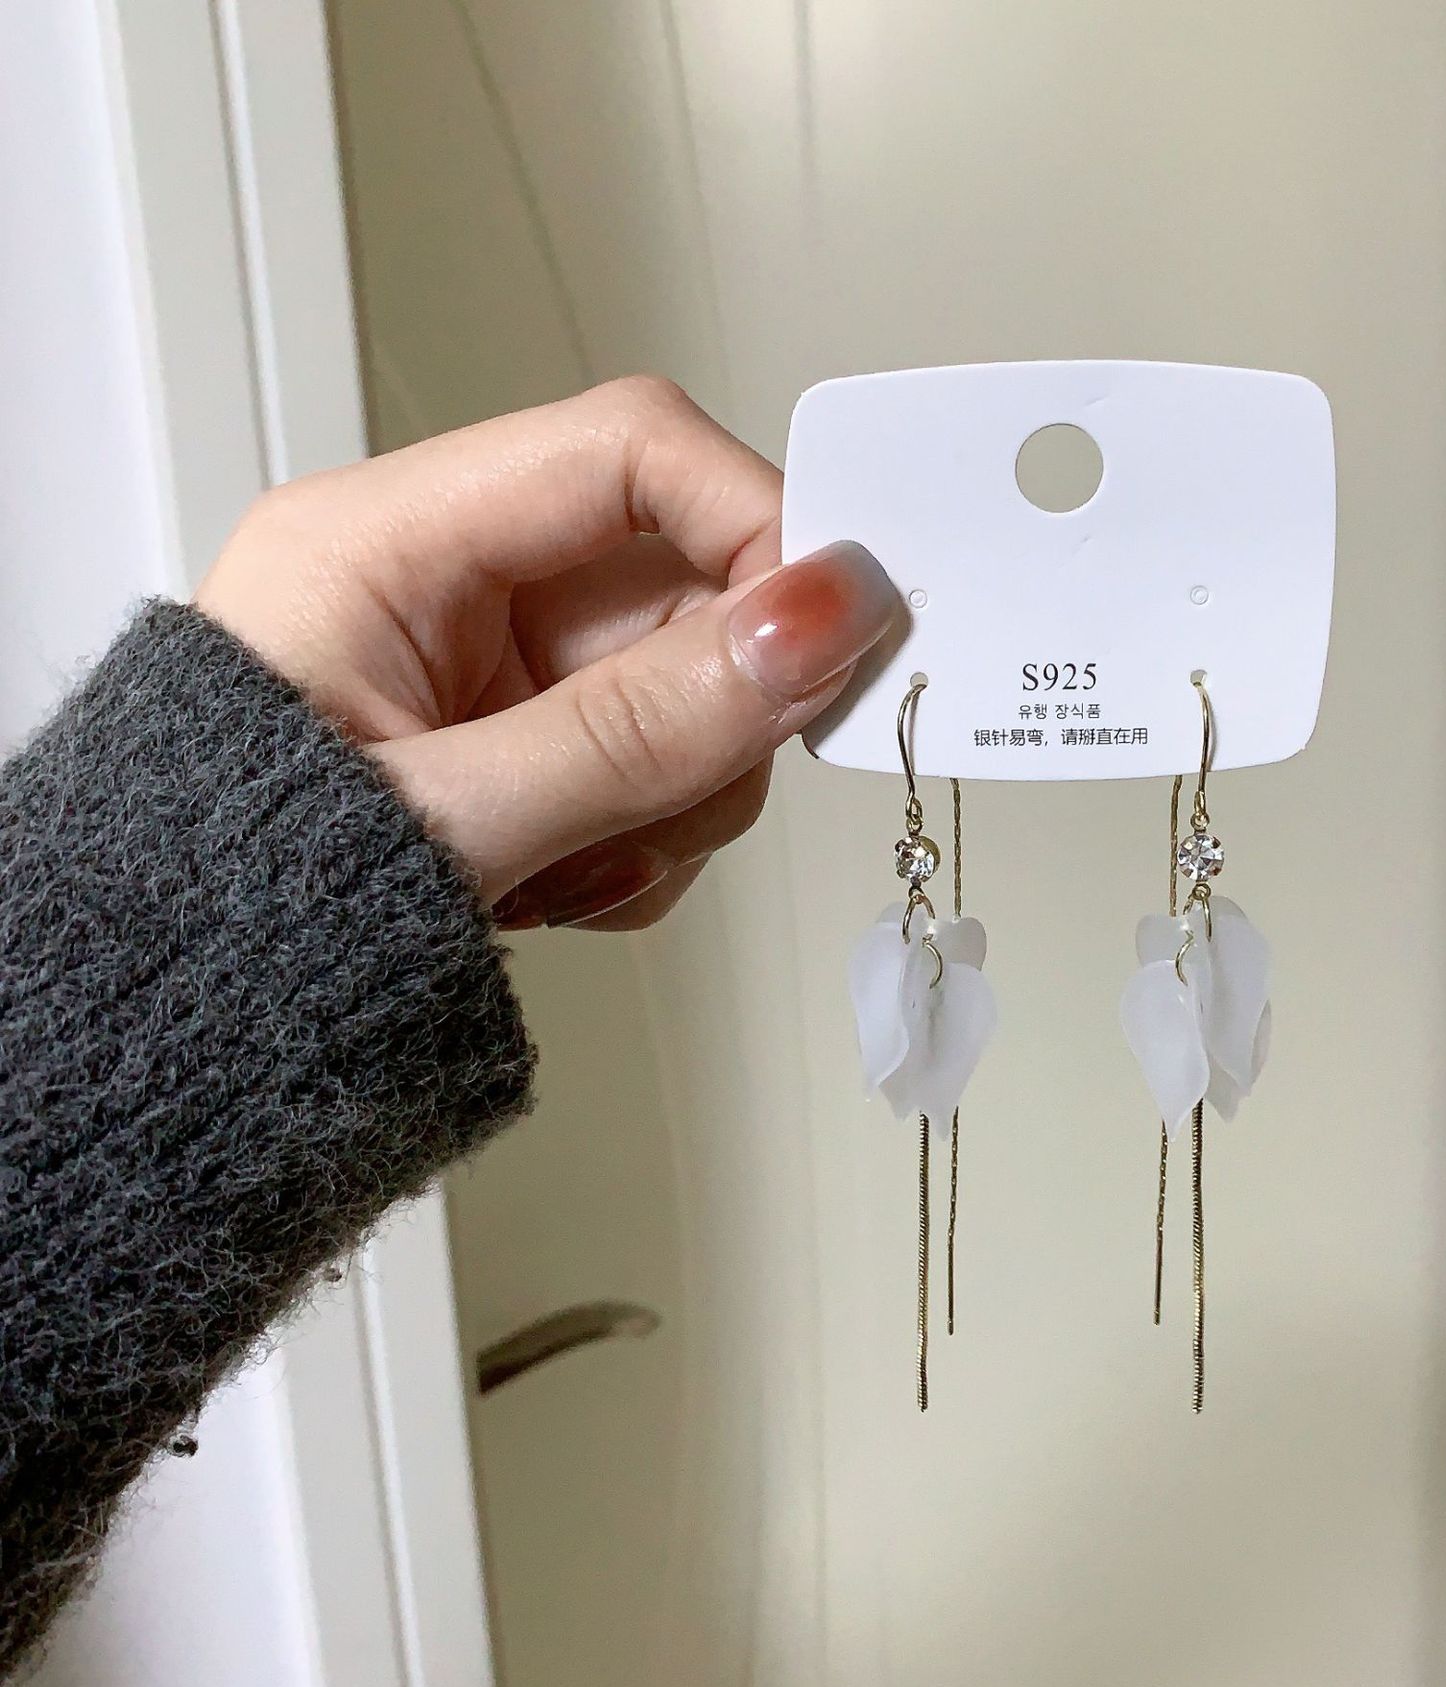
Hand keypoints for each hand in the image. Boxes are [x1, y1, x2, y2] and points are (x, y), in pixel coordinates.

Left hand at [197, 377, 901, 928]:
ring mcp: (498, 681)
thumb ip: (639, 728)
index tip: (834, 627)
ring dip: (679, 799)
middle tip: (672, 801)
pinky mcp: (532, 755)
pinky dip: (649, 848)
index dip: (754, 521)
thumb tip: (812, 625)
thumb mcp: (449, 816)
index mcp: (385, 546)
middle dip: (711, 711)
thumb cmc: (228, 911)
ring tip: (581, 869)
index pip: (628, 452)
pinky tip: (565, 890)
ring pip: (694, 694)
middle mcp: (452, 593)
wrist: (179, 1043)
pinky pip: (665, 774)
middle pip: (682, 588)